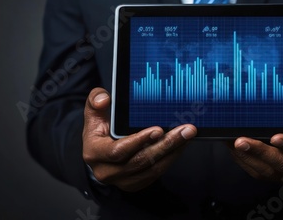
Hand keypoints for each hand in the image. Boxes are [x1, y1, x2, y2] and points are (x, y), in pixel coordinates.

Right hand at [82, 87, 196, 191]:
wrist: (101, 152)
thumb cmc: (100, 130)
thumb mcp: (94, 113)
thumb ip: (96, 100)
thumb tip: (104, 99)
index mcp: (94, 153)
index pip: (117, 151)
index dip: (139, 141)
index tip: (158, 129)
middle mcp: (107, 171)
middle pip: (140, 161)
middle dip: (166, 144)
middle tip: (185, 130)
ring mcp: (122, 180)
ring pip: (152, 169)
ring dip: (173, 151)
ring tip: (187, 135)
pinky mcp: (136, 183)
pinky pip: (157, 173)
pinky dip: (171, 158)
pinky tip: (181, 144)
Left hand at [230, 84, 282, 184]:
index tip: (276, 137)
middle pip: (279, 163)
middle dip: (259, 152)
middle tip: (241, 141)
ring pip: (262, 168)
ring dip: (245, 156)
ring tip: (229, 140)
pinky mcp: (269, 174)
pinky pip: (252, 168)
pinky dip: (240, 157)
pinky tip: (228, 142)